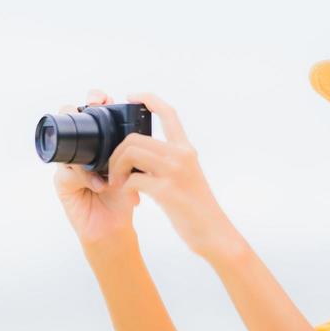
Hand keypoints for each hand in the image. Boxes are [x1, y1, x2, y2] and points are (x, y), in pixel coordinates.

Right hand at [51, 89, 140, 247]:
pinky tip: (99, 185)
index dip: (96, 99)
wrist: (114, 227)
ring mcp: (69, 164)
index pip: (93, 111)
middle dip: (78, 108)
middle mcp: (82, 149)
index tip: (104, 99)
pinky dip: (83, 177)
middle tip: (93, 107)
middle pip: (70, 119)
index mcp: (100, 141)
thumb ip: (131, 152)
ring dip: (82, 147)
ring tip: (99, 160)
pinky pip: (68, 172)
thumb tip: (137, 134)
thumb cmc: (123, 197)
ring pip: (66, 144)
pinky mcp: (62, 182)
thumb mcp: (132, 169)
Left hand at [107, 92, 242, 262]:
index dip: (148, 99)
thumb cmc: (198, 210)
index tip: (132, 96)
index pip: (169, 113)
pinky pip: (133, 180)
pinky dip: (125, 189)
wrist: (215, 234)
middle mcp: (182, 155)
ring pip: (131, 153)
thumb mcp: (188, 177)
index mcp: (186, 150)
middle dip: (117, 154)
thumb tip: (143, 158)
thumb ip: (169, 164)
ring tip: (119, 185)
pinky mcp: (167, 191)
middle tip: (114, 173)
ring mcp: (174, 172)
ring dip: (117, 169)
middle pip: (135, 138)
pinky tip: (131, 199)